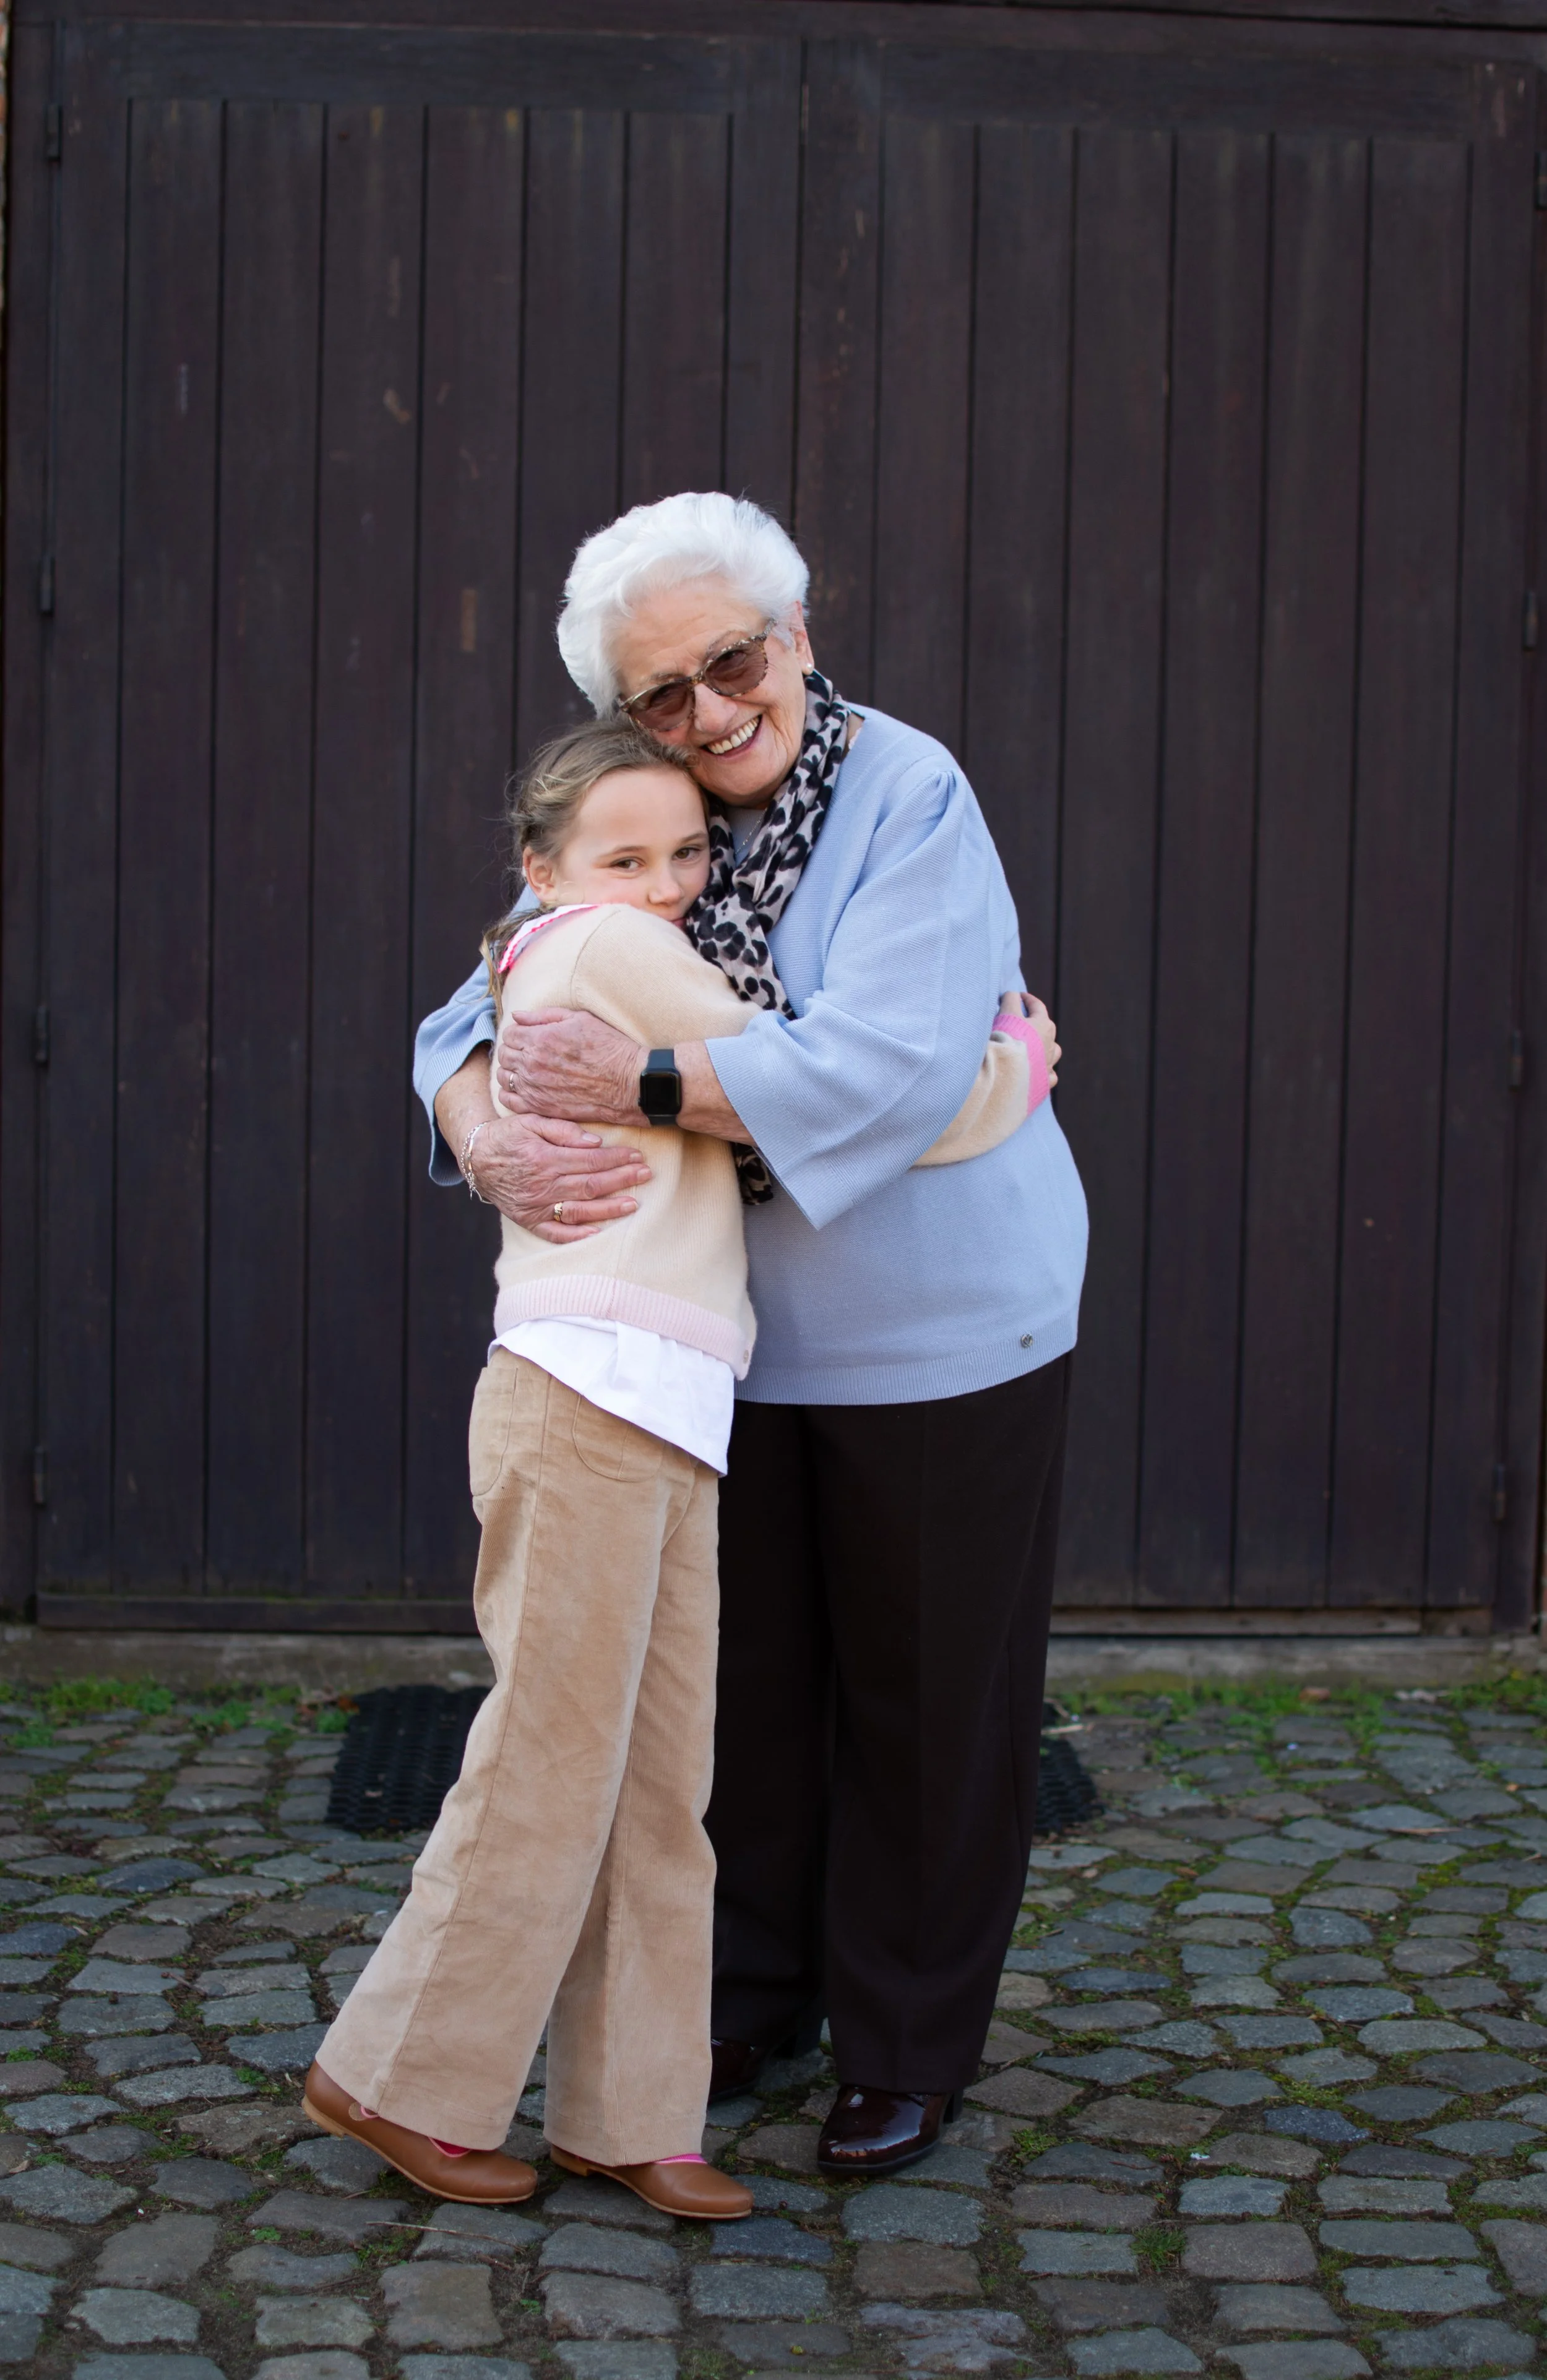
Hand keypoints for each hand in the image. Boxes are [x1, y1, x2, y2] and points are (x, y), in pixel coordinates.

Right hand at [467, 1111, 650, 1242]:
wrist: (476, 1157)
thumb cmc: (507, 1135)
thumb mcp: (530, 1121)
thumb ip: (562, 1130)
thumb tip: (595, 1141)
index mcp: (545, 1158)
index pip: (590, 1160)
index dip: (616, 1159)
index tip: (637, 1157)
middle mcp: (543, 1184)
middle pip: (591, 1184)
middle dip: (622, 1179)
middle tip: (646, 1175)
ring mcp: (536, 1205)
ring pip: (579, 1210)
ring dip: (608, 1208)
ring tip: (633, 1204)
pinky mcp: (528, 1220)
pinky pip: (554, 1233)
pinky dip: (575, 1235)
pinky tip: (597, 1232)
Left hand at [497, 1007, 647, 1126]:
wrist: (627, 1083)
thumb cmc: (608, 1048)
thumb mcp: (579, 1019)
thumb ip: (543, 1016)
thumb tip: (517, 1016)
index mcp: (540, 1038)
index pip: (509, 1034)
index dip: (518, 1033)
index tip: (529, 1037)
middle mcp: (532, 1063)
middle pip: (504, 1054)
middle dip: (513, 1050)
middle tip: (529, 1053)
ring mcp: (534, 1087)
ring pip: (503, 1077)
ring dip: (511, 1071)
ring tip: (527, 1071)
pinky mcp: (540, 1107)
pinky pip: (509, 1101)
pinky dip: (510, 1093)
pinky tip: (523, 1088)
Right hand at [1001, 991, 1060, 1088]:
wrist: (1008, 1072)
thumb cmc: (1008, 1041)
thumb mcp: (1007, 1014)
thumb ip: (1010, 1000)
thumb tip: (1012, 994)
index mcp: (1043, 1025)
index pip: (1037, 1006)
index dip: (1027, 999)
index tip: (1019, 996)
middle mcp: (1050, 1043)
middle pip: (1048, 1028)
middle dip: (1037, 1022)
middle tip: (1025, 1020)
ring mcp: (1049, 1063)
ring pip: (1053, 1051)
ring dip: (1046, 1047)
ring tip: (1035, 1047)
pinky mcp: (1044, 1080)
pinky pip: (1050, 1074)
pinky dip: (1045, 1070)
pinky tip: (1039, 1070)